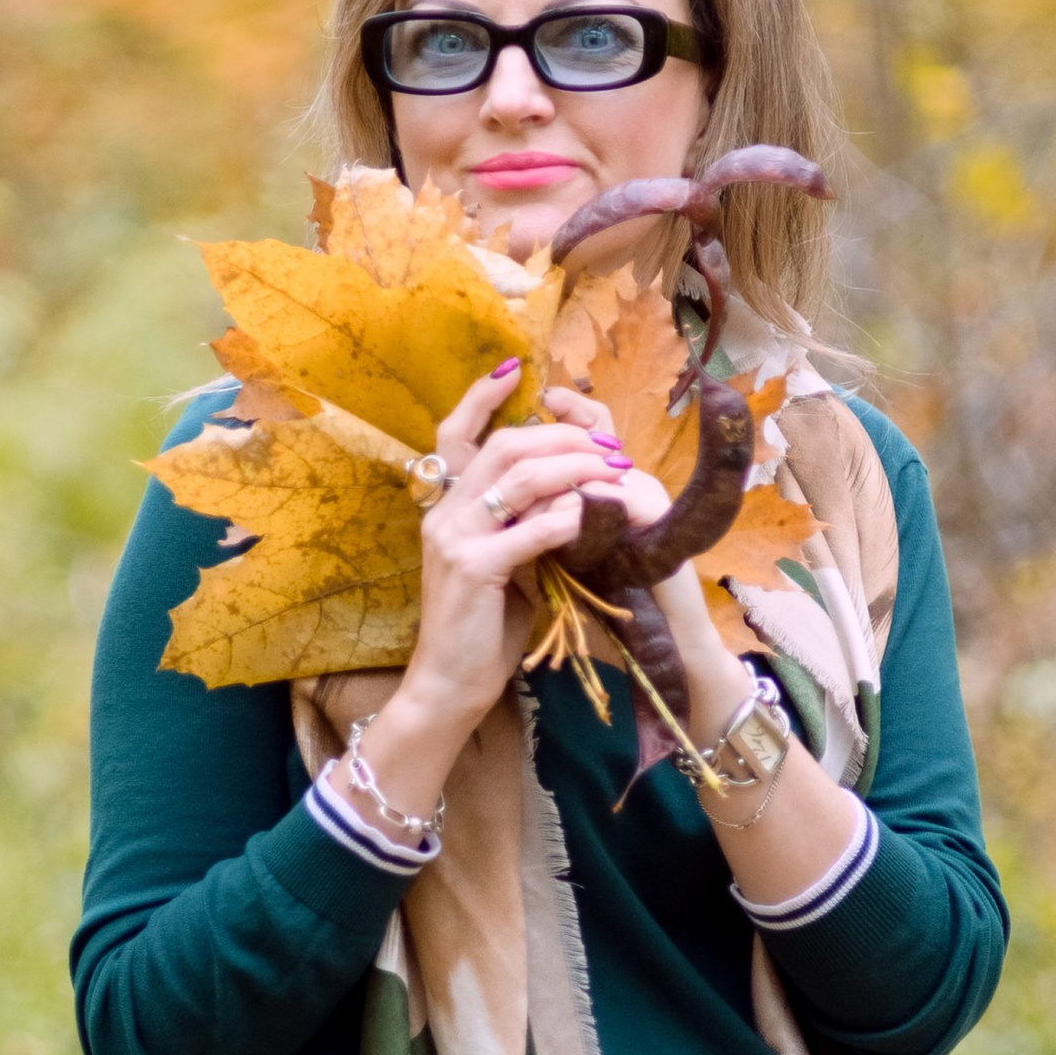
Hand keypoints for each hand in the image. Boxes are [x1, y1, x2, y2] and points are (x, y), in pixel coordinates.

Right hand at [346, 363, 629, 833]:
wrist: (450, 685)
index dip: (481, 396)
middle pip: (506, 445)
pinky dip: (570, 516)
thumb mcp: (499, 563)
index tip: (515, 369)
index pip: (453, 432)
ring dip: (576, 468)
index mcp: (444, 507)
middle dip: (563, 436)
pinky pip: (531, 527)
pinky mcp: (473, 569)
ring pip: (520, 476)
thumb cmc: (481, 629)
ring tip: (613, 474)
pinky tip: (596, 517)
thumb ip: (518, 523)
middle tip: (608, 447)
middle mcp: (442, 513)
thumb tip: (565, 492)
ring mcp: (453, 539)